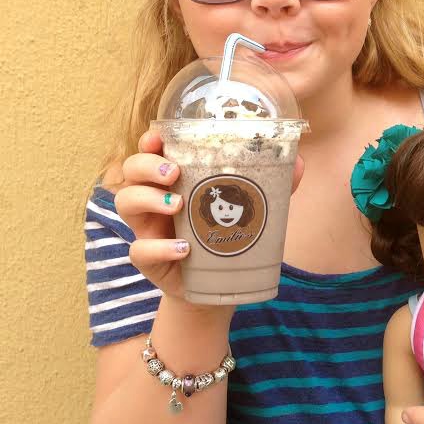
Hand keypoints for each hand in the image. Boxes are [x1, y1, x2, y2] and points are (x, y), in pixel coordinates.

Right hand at [114, 130, 304, 301]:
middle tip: (175, 172)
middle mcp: (155, 200)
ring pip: (126, 203)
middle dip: (147, 165)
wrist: (219, 288)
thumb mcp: (250, 209)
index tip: (161, 136)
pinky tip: (183, 249)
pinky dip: (158, 248)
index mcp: (174, 181)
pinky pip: (139, 250)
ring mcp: (148, 230)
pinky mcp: (150, 261)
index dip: (150, 140)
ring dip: (148, 198)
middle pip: (131, 171)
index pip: (152, 151)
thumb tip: (297, 162)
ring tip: (178, 205)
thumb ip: (271, 186)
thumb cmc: (228, 237)